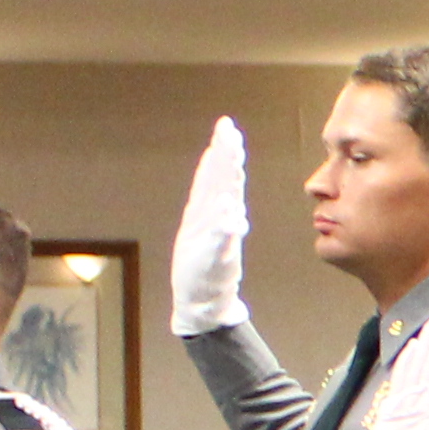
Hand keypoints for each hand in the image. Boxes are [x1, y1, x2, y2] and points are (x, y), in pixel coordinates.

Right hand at [169, 115, 253, 336]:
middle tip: (227, 128)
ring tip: (226, 150)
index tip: (228, 128)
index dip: (224, 153)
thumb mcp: (217, 243)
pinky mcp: (208, 254)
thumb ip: (221, 217)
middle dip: (223, 155)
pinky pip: (217, 233)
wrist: (200, 302)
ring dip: (221, 175)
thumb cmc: (209, 269)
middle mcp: (209, 219)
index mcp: (212, 213)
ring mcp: (207, 235)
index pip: (220, 177)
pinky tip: (225, 201)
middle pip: (218, 182)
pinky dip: (221, 218)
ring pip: (216, 200)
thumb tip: (228, 192)